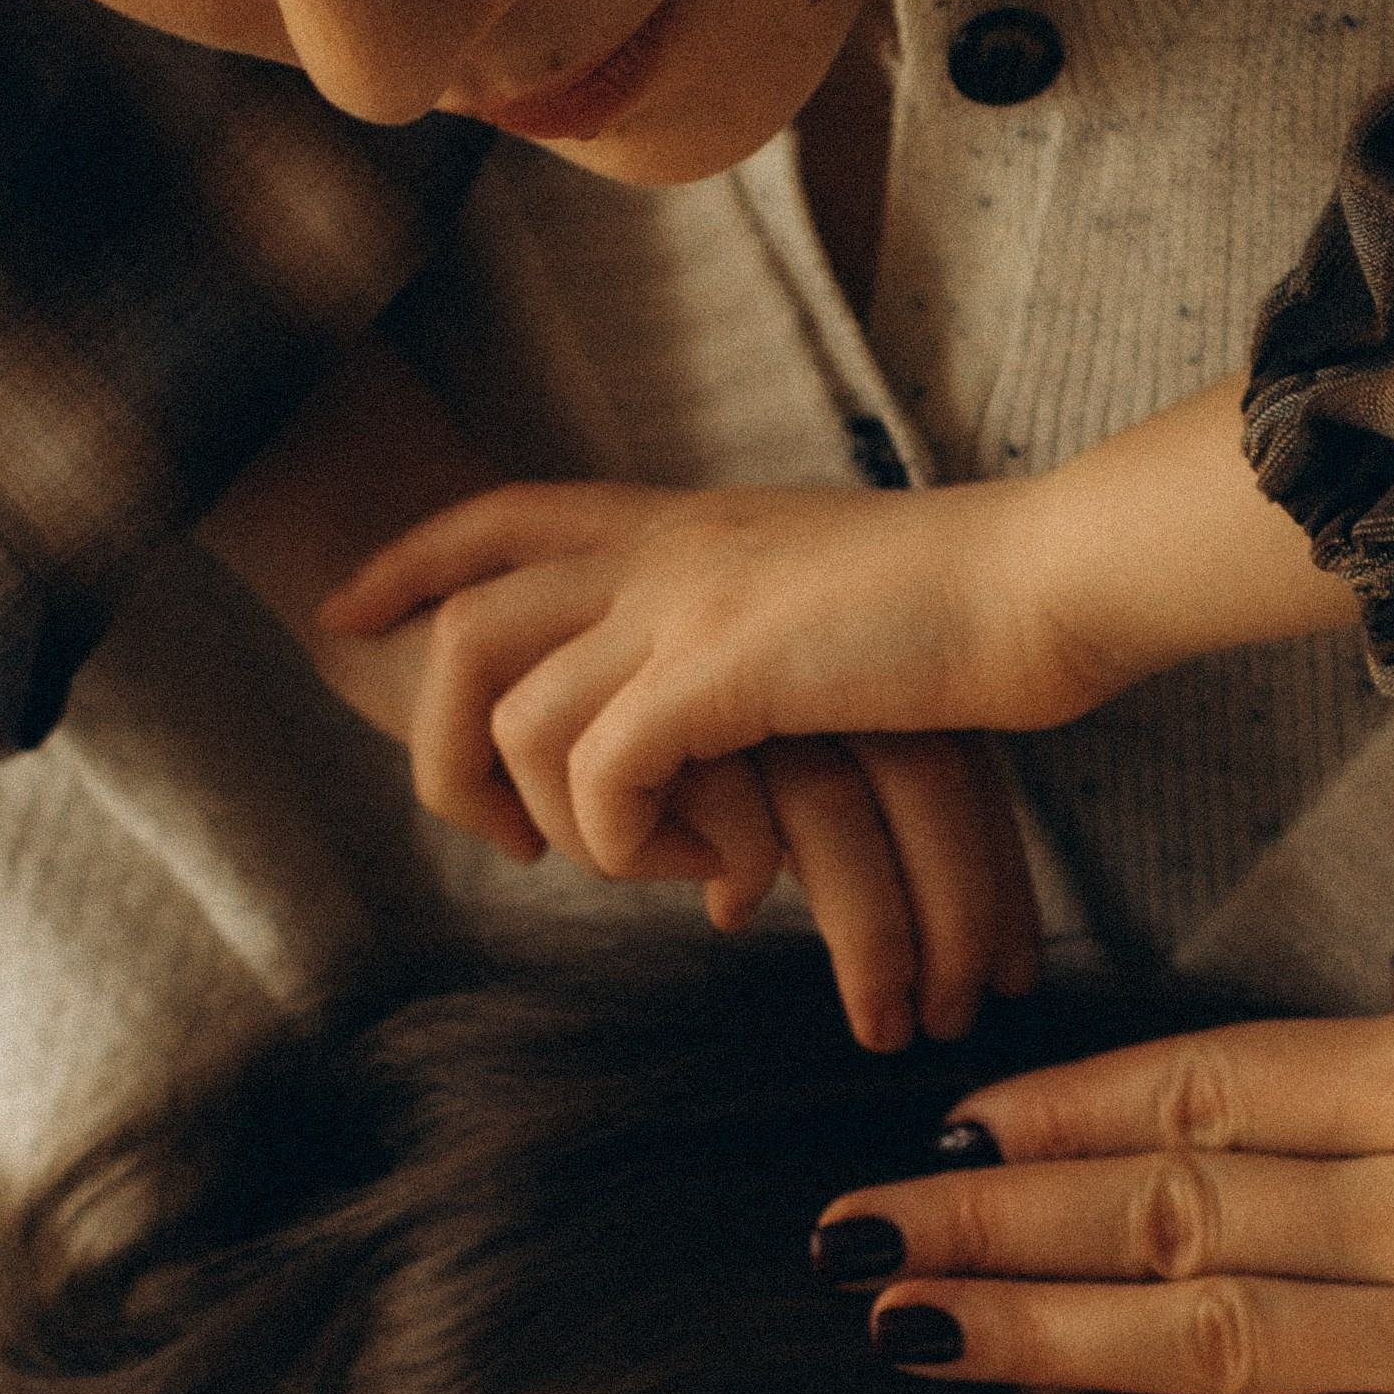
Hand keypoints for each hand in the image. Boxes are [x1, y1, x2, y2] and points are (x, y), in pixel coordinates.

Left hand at [319, 478, 1060, 1046]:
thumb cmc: (972, 609)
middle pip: (466, 617)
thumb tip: (721, 752)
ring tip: (643, 874)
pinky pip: (603, 770)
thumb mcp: (826, 609)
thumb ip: (749, 650)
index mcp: (684, 523)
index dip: (410, 561)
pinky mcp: (724, 669)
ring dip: (562, 821)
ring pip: (521, 714)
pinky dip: (630, 843)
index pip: (504, 515)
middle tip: (492, 839)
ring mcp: (687, 602)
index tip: (348, 610)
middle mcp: (664, 548)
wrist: (1045, 578)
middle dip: (437, 734)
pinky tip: (709, 878)